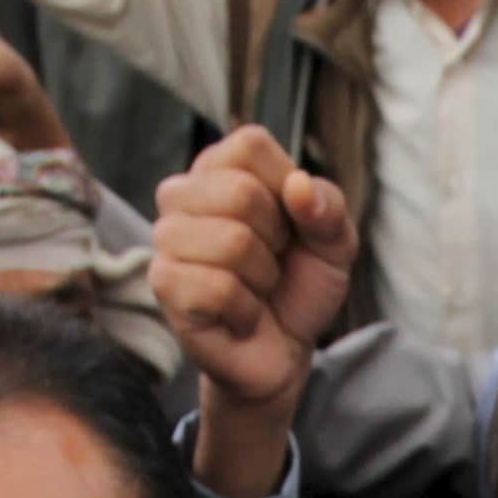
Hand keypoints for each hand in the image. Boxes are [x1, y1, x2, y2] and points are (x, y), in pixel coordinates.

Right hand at [151, 124, 353, 496]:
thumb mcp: (334, 243)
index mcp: (222, 167)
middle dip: (276, 239)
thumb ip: (328, 208)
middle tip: (271, 262)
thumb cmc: (299, 286)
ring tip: (254, 288)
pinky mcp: (164, 284)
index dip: (285, 187)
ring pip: (231, 241)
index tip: (290, 222)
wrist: (283, 352)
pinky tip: (240, 315)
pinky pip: (217, 288)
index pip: (249, 145)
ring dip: (261, 277)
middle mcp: (184, 194)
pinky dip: (245, 310)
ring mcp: (167, 238)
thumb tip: (299, 186)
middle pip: (240, 192)